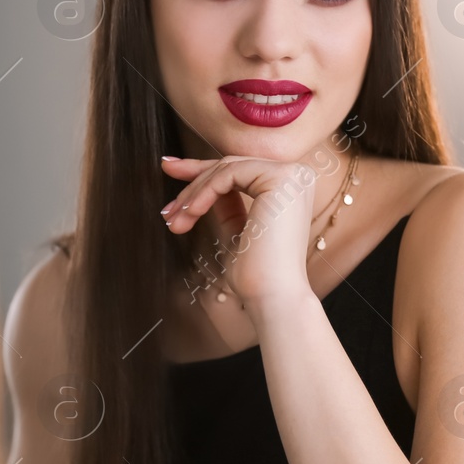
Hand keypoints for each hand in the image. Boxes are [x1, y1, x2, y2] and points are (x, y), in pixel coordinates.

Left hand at [161, 154, 322, 307]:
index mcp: (289, 188)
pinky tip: (189, 214)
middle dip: (192, 183)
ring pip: (226, 169)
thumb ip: (226, 203)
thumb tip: (202, 181)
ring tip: (174, 221)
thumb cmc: (255, 275)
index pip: (239, 171)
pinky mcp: (281, 178)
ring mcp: (291, 175)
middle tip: (166, 206)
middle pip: (231, 166)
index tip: (171, 173)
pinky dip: (203, 193)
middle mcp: (296, 176)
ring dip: (193, 195)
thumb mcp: (236, 229)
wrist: (272, 296)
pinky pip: (229, 174)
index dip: (202, 172)